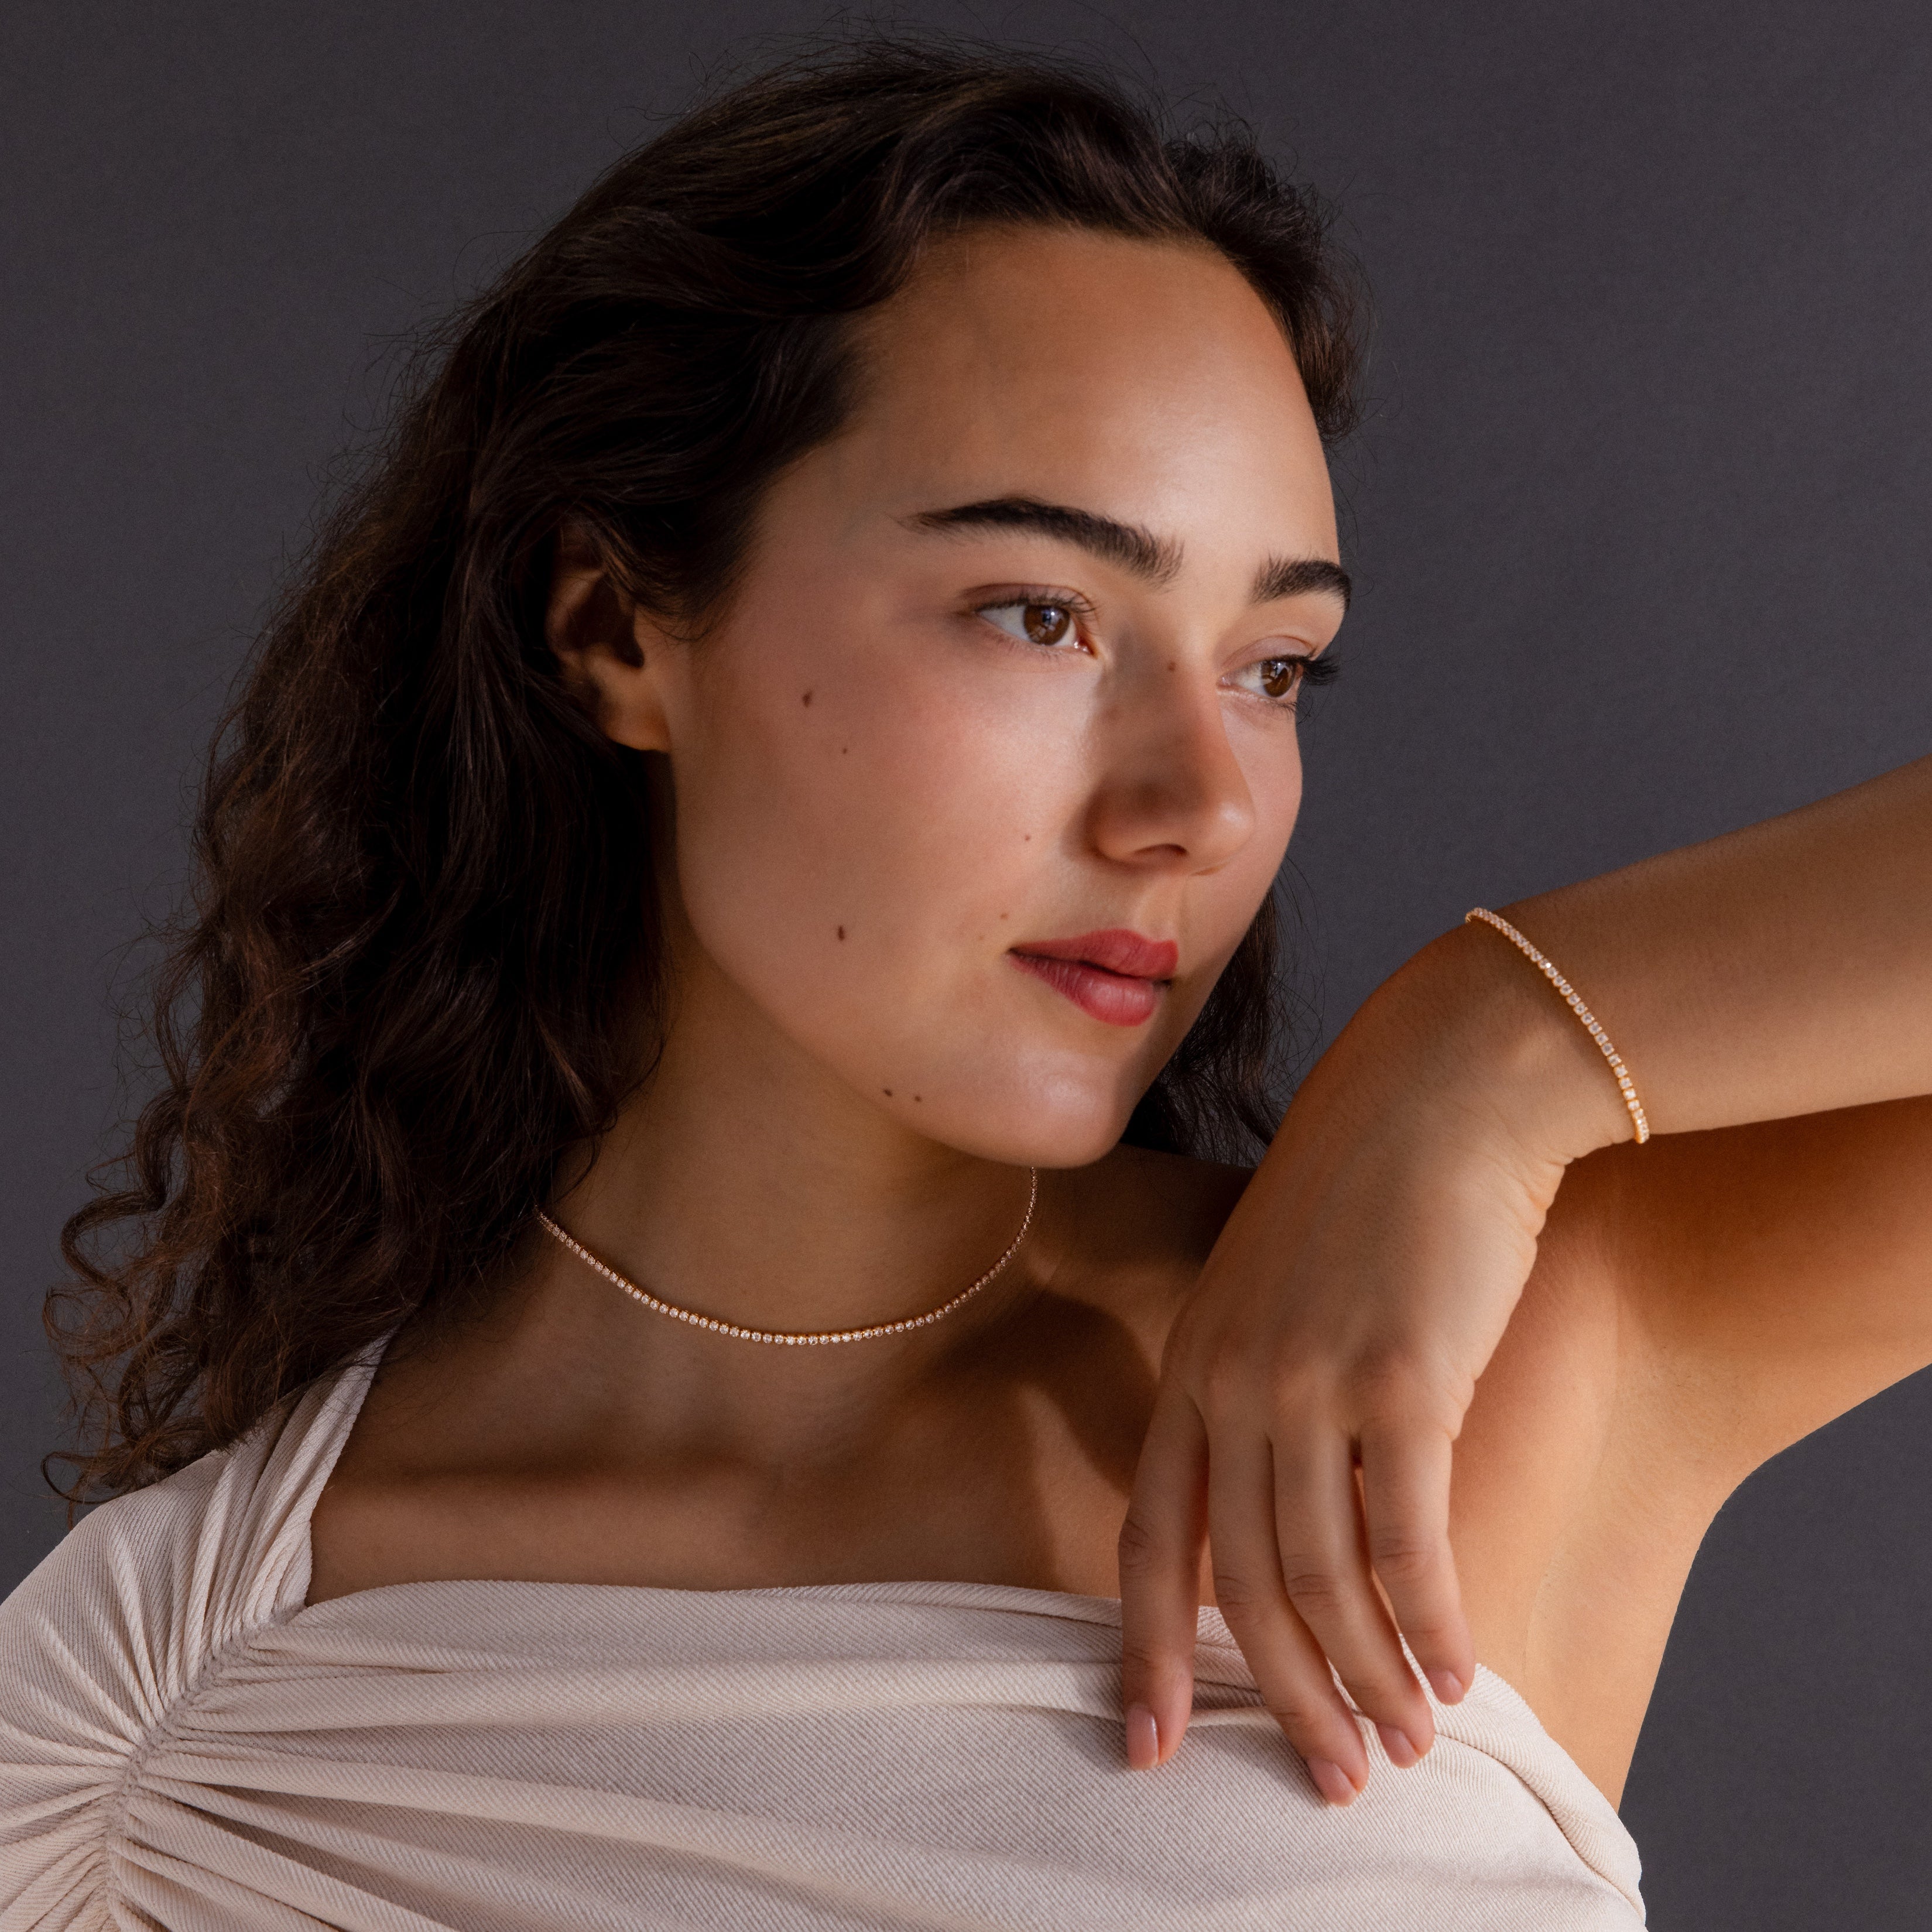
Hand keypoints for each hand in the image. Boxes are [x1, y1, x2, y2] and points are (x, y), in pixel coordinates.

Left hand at [1117, 926, 1618, 1802]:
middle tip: (1327, 1777)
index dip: (1143, 1645)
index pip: (1150, 1533)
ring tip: (1406, 1742)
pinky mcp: (1405, 1380)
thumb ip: (1269, 1387)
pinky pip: (1408, 1540)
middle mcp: (1235, 1379)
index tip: (1150, 1742)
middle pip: (1241, 1581)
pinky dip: (1430, 1622)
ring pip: (1324, 1578)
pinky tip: (1459, 1670)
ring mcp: (1313, 1380)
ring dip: (1367, 1677)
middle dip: (1283, 1695)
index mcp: (1195, 1361)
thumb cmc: (1373, 1189)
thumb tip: (1300, 1513)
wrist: (1446, 1090)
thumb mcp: (1282, 1287)